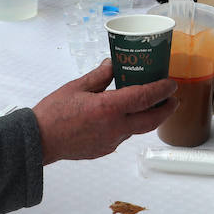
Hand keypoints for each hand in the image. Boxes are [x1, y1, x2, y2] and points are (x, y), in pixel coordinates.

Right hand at [33, 60, 177, 162]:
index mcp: (109, 108)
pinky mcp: (105, 149)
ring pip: (137, 129)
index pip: (145, 98)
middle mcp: (115, 127)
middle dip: (166, 109)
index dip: (162, 90)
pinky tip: (123, 117)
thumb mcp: (77, 87)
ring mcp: (111, 141)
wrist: (39, 141)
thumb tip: (112, 64)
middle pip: (151, 120)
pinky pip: (123, 135)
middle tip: (173, 99)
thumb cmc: (53, 113)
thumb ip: (100, 76)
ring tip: (149, 105)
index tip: (171, 84)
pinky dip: (128, 125)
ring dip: (147, 117)